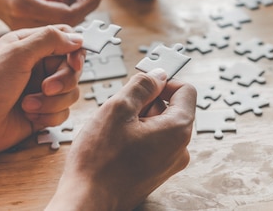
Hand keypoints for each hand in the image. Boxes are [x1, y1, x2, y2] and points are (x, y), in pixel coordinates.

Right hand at [0, 0, 102, 28]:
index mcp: (26, 7)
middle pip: (70, 24)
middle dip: (84, 5)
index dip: (90, 3)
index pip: (71, 15)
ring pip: (63, 26)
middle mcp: (25, 25)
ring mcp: (25, 32)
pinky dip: (62, 10)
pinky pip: (54, 26)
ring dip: (73, 7)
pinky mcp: (27, 33)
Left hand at [0, 25, 84, 159]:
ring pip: (71, 93)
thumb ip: (50, 40)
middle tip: (46, 89)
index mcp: (29, 45)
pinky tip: (29, 118)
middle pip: (73, 69)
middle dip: (63, 81)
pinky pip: (63, 113)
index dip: (75, 51)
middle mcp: (37, 66)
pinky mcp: (42, 112)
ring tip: (28, 106)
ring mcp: (40, 90)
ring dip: (53, 102)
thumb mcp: (18, 54)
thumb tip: (77, 38)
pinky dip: (49, 116)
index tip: (74, 64)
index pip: (66, 39)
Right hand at [50, 70, 195, 210]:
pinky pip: (150, 142)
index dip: (162, 83)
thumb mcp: (118, 108)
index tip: (140, 86)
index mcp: (178, 130)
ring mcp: (168, 163)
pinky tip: (113, 146)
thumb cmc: (100, 159)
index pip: (185, 90)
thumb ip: (142, 86)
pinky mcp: (155, 172)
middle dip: (144, 103)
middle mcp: (180, 148)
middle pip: (169, 107)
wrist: (87, 201)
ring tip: (113, 132)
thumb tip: (159, 74)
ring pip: (157, 125)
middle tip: (119, 113)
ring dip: (136, 120)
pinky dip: (134, 137)